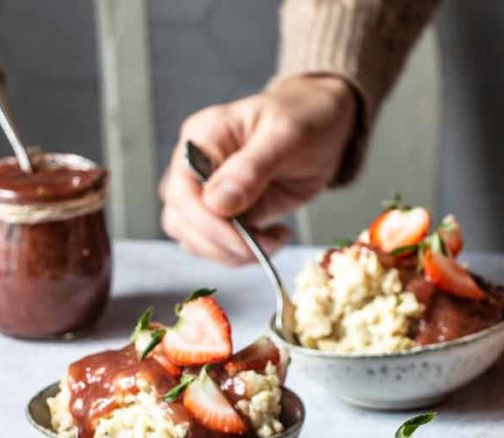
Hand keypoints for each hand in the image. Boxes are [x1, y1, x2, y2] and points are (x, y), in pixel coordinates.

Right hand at [159, 75, 356, 264]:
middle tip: (264, 246)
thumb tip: (217, 203)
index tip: (242, 240)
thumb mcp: (285, 135)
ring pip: (194, 238)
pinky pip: (219, 244)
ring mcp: (209, 192)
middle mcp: (196, 166)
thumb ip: (251, 168)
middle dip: (220, 244)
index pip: (181, 189)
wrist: (323, 125)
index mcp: (202, 138)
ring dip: (230, 253)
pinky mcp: (228, 213)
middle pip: (181, 220)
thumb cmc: (304, 118)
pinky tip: (274, 238)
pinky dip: (243, 253)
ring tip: (272, 242)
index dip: (206, 222)